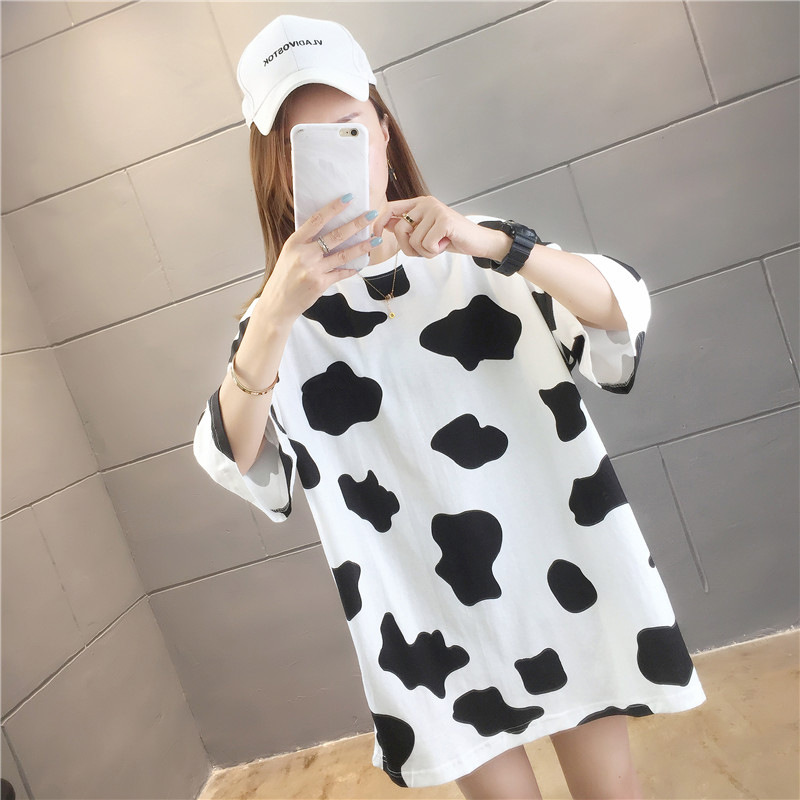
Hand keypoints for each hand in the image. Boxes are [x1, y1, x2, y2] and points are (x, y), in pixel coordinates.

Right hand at [259, 195, 379, 325]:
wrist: (278, 303)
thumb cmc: (284, 277)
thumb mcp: (289, 253)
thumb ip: (306, 242)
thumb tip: (327, 228)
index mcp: (295, 242)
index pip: (317, 220)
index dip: (334, 208)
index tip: (348, 198)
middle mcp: (304, 254)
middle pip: (335, 235)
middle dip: (356, 224)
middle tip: (371, 215)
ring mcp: (313, 270)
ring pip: (343, 255)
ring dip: (362, 246)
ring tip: (376, 239)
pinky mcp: (321, 284)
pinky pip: (341, 273)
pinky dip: (352, 268)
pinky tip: (362, 262)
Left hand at [373, 196, 509, 260]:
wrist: (476, 241)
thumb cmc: (450, 238)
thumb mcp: (425, 232)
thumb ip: (406, 226)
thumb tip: (384, 225)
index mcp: (419, 204)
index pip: (391, 208)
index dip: (380, 222)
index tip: (377, 236)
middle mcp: (426, 203)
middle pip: (400, 229)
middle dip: (410, 248)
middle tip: (426, 249)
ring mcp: (436, 210)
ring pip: (414, 240)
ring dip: (425, 252)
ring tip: (439, 245)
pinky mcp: (444, 221)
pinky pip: (426, 244)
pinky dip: (434, 252)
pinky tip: (445, 245)